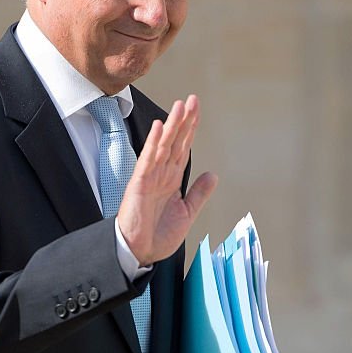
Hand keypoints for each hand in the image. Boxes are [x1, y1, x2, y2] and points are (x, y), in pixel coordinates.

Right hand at [117, 94, 217, 264]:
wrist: (139, 253)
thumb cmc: (157, 236)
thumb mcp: (187, 213)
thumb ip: (199, 193)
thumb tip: (213, 174)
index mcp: (172, 180)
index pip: (183, 148)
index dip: (191, 129)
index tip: (197, 110)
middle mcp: (161, 175)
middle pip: (175, 142)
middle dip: (184, 120)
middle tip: (192, 99)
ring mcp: (149, 178)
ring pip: (163, 146)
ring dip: (172, 126)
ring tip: (180, 106)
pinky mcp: (139, 185)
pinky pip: (148, 160)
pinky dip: (153, 143)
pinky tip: (159, 128)